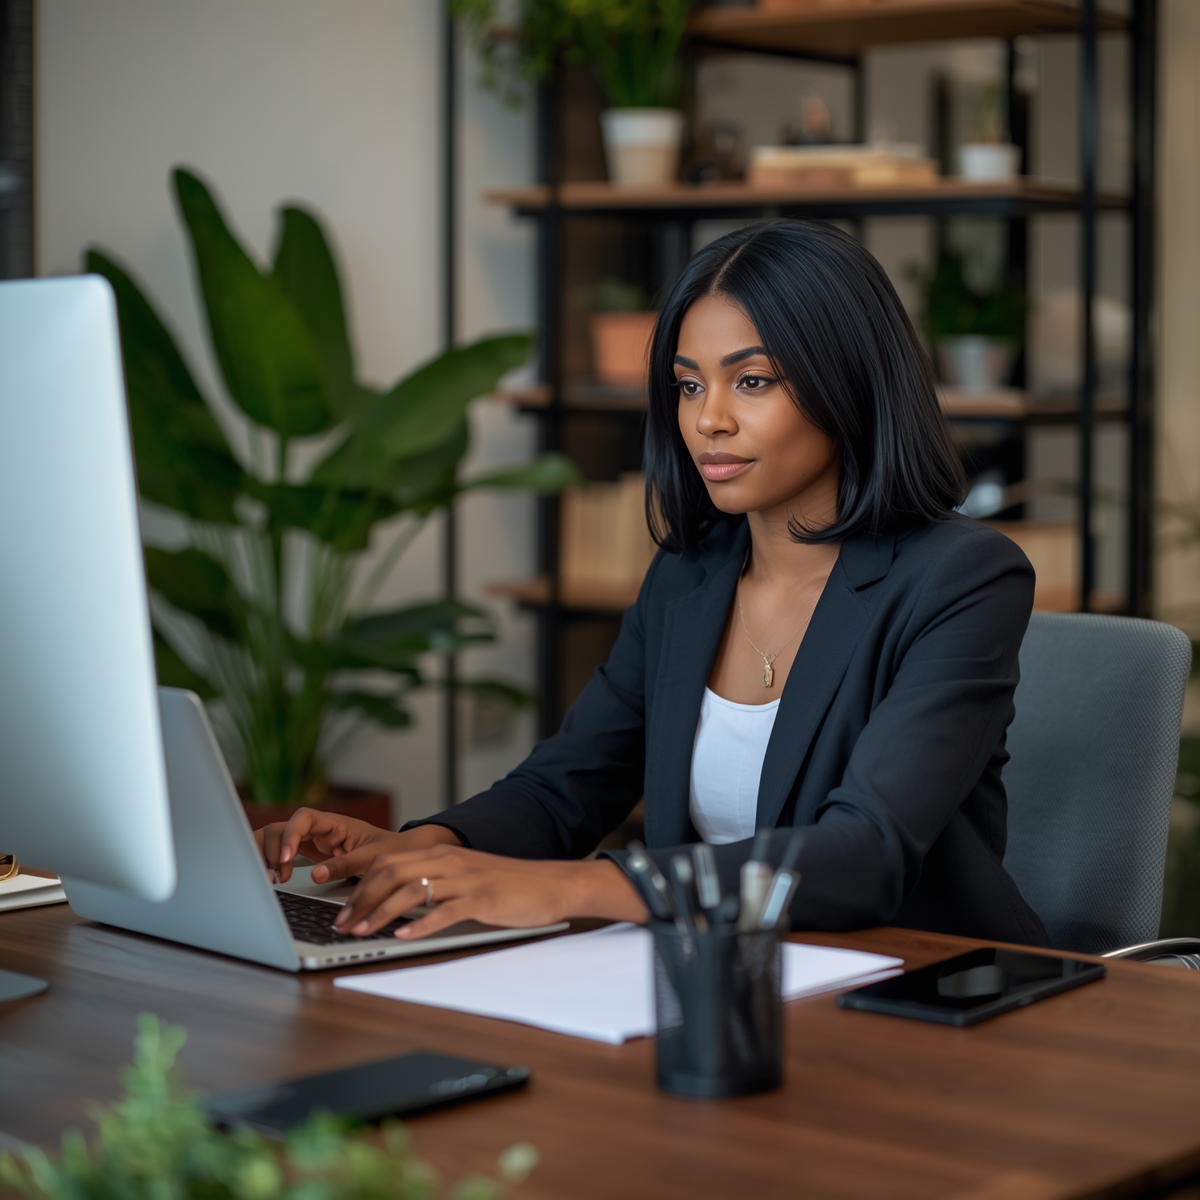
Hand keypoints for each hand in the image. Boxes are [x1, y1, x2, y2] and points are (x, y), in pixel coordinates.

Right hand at [255, 808, 460, 884]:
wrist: (400, 854)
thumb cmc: (390, 849)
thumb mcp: (371, 857)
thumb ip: (345, 864)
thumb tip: (316, 875)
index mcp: (334, 823)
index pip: (303, 817)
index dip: (291, 834)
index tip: (288, 858)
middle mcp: (318, 830)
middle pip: (281, 828)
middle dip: (272, 849)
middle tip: (275, 875)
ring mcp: (311, 841)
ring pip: (276, 840)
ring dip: (268, 856)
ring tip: (272, 879)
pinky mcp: (308, 854)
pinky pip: (283, 854)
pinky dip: (273, 863)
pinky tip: (275, 878)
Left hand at [313, 841, 647, 938]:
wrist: (549, 883)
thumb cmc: (505, 886)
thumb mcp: (463, 878)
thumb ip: (432, 884)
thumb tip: (394, 905)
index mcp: (440, 854)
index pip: (387, 861)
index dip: (357, 883)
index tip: (338, 905)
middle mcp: (448, 861)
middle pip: (390, 873)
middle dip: (360, 900)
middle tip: (342, 924)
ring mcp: (465, 879)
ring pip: (411, 890)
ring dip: (381, 913)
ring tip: (363, 933)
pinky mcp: (482, 898)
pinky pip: (444, 911)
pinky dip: (420, 924)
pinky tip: (404, 937)